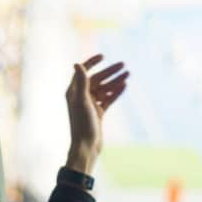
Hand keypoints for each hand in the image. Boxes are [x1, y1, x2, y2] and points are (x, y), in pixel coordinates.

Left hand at [65, 54, 128, 174]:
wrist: (86, 145)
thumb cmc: (82, 123)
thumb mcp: (82, 100)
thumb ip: (81, 82)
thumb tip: (77, 63)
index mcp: (74, 91)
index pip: (83, 72)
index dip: (92, 62)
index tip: (103, 56)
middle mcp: (81, 96)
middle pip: (97, 79)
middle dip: (110, 71)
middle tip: (123, 65)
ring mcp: (90, 104)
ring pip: (105, 88)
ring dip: (115, 81)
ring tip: (128, 74)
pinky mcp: (98, 112)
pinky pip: (108, 99)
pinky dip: (116, 92)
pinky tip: (125, 86)